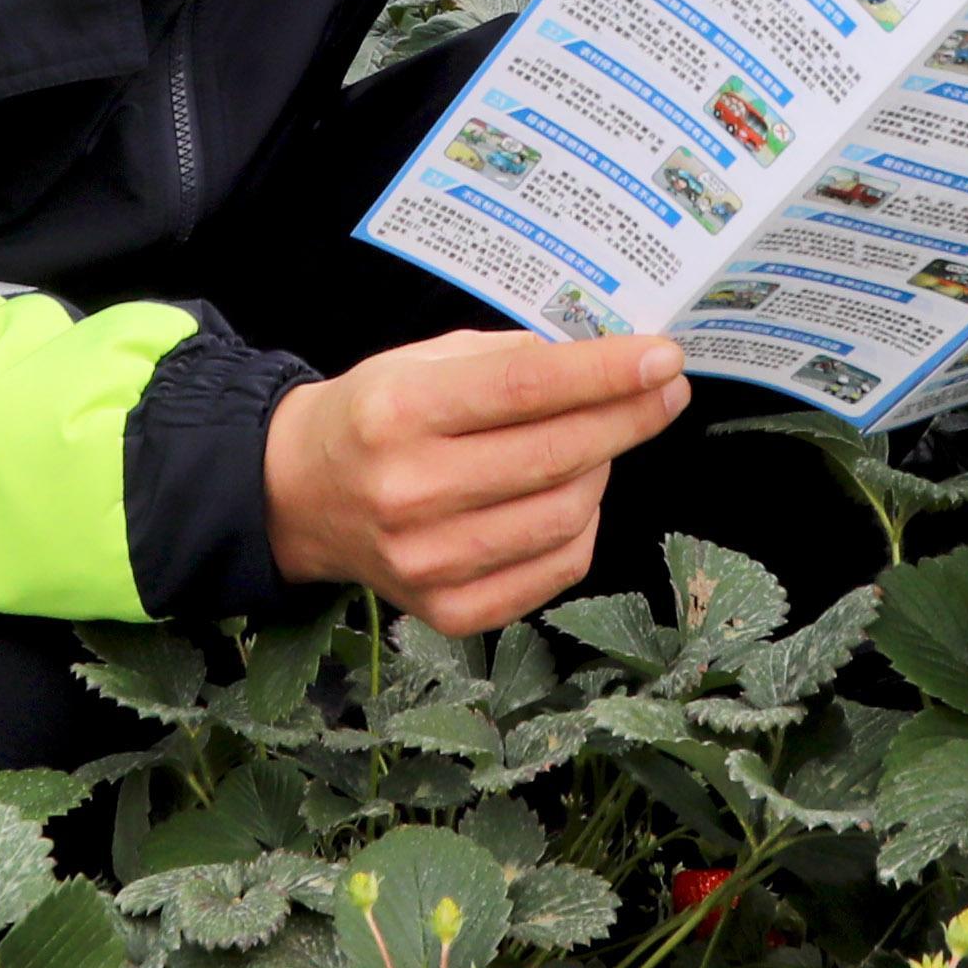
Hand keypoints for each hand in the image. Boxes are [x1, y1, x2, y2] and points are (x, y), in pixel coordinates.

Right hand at [265, 331, 688, 634]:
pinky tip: (575, 496)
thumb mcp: (424, 360)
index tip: (662, 356)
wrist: (301, 494)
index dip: (605, 373)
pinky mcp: (446, 610)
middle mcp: (409, 490)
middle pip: (554, 456)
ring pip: (564, 516)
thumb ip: (510, 359)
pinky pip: (554, 570)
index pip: (525, 389)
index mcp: (399, 412)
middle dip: (628, 418)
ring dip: (603, 471)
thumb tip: (607, 361)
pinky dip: (584, 528)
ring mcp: (427, 560)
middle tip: (667, 390)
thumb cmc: (375, 415)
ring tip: (602, 442)